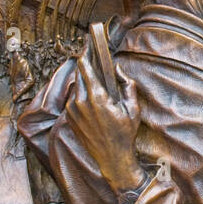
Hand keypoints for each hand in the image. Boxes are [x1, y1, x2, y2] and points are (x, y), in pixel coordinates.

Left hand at [65, 38, 145, 194]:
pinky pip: (73, 100)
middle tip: (91, 56)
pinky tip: (90, 95)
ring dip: (84, 81)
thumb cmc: (124, 133)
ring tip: (93, 76)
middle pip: (79, 74)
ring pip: (76, 88)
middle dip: (85, 65)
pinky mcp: (69, 118)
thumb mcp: (133, 108)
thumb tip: (119, 71)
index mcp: (96, 96)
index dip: (86, 53)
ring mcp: (72, 111)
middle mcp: (80, 102)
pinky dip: (81, 95)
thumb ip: (127, 85)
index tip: (88, 44)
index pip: (85, 67)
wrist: (111, 159)